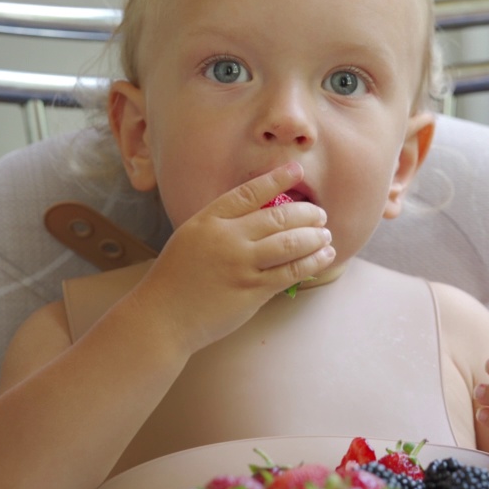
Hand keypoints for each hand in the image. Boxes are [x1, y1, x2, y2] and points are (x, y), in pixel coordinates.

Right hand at [131, 162, 335, 353]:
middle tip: (320, 215)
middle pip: (278, 217)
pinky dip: (312, 262)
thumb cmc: (176, 278)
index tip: (297, 170)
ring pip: (290, 244)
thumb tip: (262, 217)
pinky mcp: (252, 291)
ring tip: (326, 235)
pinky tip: (324, 257)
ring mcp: (241, 265)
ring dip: (315, 237)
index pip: (250, 192)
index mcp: (208, 220)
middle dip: (307, 213)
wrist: (162, 317)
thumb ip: (222, 225)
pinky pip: (291, 272)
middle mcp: (226, 239)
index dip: (276, 179)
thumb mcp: (191, 238)